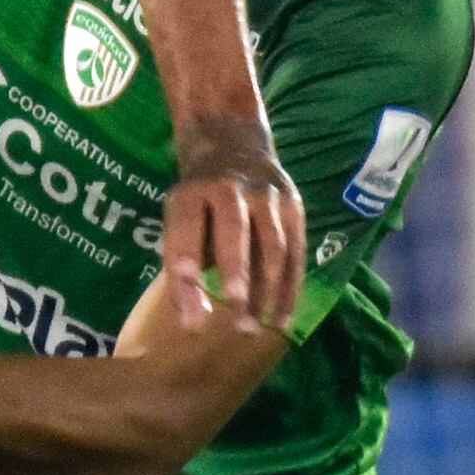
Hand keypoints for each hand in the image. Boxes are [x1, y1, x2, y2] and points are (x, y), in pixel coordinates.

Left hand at [163, 111, 304, 333]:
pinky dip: (290, 288)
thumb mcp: (179, 222)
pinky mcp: (294, 205)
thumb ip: (182, 269)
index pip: (187, 228)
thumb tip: (195, 325)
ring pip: (273, 248)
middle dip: (238, 279)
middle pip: (236, 235)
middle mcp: (232, 188)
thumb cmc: (199, 202)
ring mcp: (268, 194)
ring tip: (256, 328)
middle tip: (238, 323)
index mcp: (193, 191)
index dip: (187, 261)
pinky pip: (296, 252)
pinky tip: (282, 318)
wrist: (234, 146)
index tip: (189, 295)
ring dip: (267, 292)